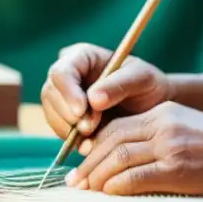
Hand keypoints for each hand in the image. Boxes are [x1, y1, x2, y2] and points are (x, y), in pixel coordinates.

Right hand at [40, 43, 170, 141]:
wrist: (152, 107)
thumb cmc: (148, 85)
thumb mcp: (141, 79)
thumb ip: (120, 85)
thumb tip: (93, 99)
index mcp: (82, 56)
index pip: (61, 72)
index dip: (67, 92)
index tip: (81, 112)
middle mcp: (68, 74)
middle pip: (50, 94)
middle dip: (68, 114)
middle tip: (89, 129)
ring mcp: (64, 97)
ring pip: (52, 114)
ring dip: (69, 130)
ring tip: (93, 138)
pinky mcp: (66, 118)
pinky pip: (60, 130)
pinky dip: (72, 140)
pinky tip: (90, 145)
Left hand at [65, 102, 202, 195]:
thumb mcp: (178, 124)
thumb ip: (151, 132)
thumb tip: (116, 153)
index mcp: (159, 113)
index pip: (116, 127)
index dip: (93, 145)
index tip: (81, 162)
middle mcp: (160, 126)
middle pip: (112, 142)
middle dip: (89, 163)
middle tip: (75, 181)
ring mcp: (167, 147)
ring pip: (118, 158)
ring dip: (98, 177)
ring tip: (87, 191)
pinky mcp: (174, 169)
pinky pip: (134, 177)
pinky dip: (116, 186)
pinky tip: (108, 194)